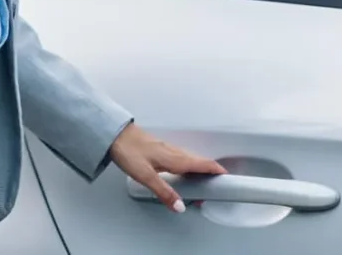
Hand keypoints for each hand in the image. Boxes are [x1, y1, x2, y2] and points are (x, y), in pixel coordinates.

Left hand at [107, 122, 224, 212]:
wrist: (115, 134)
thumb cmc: (128, 151)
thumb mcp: (146, 176)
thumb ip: (164, 192)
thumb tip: (180, 206)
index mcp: (174, 158)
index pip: (201, 164)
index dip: (215, 170)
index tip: (226, 176)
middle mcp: (174, 151)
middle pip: (198, 161)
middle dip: (209, 172)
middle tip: (215, 184)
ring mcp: (167, 148)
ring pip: (189, 158)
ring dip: (199, 168)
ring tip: (202, 179)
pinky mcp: (160, 147)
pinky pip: (181, 156)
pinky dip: (188, 164)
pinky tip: (182, 168)